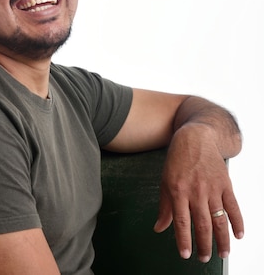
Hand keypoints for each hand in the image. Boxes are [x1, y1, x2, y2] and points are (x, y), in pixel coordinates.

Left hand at [153, 123, 243, 261]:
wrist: (196, 137)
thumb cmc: (177, 160)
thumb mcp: (165, 180)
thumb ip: (164, 206)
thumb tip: (159, 228)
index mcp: (178, 190)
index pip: (182, 221)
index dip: (184, 240)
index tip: (186, 255)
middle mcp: (196, 191)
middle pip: (202, 224)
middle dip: (204, 245)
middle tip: (203, 258)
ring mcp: (212, 188)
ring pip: (219, 219)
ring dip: (222, 239)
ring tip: (222, 254)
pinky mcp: (225, 184)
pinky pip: (233, 207)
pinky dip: (237, 222)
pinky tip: (238, 235)